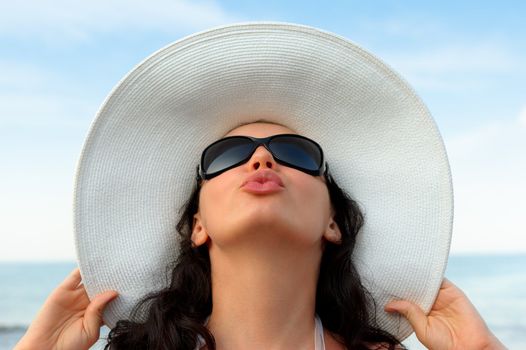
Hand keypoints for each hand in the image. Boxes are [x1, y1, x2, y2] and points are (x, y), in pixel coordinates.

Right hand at [14, 267, 117, 349]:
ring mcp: (75, 296)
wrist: (45, 349)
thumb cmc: (71, 346)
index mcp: (97, 312)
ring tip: (113, 261)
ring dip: (99, 270)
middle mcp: (87, 302)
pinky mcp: (63, 290)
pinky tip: (93, 261)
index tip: (133, 282)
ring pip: (91, 279)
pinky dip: (83, 267)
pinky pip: (75, 276)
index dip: (120, 290)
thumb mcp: (90, 330)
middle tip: (126, 268)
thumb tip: (113, 292)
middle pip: (102, 285)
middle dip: (112, 278)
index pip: (111, 297)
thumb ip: (99, 311)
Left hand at [384, 278, 506, 349]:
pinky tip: (419, 269)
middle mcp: (429, 302)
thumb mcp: (422, 328)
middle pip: (414, 286)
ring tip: (400, 267)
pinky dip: (430, 272)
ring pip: (425, 280)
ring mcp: (440, 296)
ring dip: (415, 274)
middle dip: (404, 280)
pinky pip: (439, 278)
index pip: (405, 296)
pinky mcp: (452, 291)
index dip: (395, 290)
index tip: (382, 283)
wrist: (470, 347)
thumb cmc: (445, 344)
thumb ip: (409, 312)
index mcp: (419, 312)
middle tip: (388, 271)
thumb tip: (389, 304)